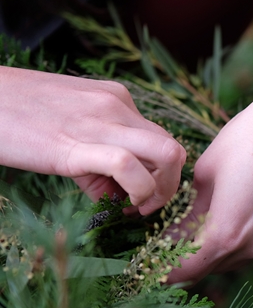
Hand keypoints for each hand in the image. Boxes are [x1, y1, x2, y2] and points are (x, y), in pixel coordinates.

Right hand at [0, 66, 185, 214]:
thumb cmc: (24, 114)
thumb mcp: (73, 129)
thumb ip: (100, 160)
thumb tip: (116, 195)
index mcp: (119, 101)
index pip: (163, 141)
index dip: (162, 174)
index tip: (142, 194)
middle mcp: (119, 107)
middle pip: (175, 149)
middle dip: (170, 185)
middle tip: (146, 204)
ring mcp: (103, 122)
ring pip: (167, 155)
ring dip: (161, 192)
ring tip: (136, 206)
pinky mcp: (78, 144)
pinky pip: (128, 167)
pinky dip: (138, 192)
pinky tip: (122, 204)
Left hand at [168, 41, 252, 283]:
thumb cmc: (247, 138)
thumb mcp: (206, 173)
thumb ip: (189, 209)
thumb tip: (177, 227)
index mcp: (226, 233)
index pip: (185, 269)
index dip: (161, 269)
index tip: (145, 262)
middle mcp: (251, 247)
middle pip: (205, 268)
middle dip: (180, 261)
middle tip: (159, 245)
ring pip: (225, 260)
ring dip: (203, 253)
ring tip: (183, 233)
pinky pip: (244, 249)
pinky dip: (225, 244)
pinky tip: (214, 224)